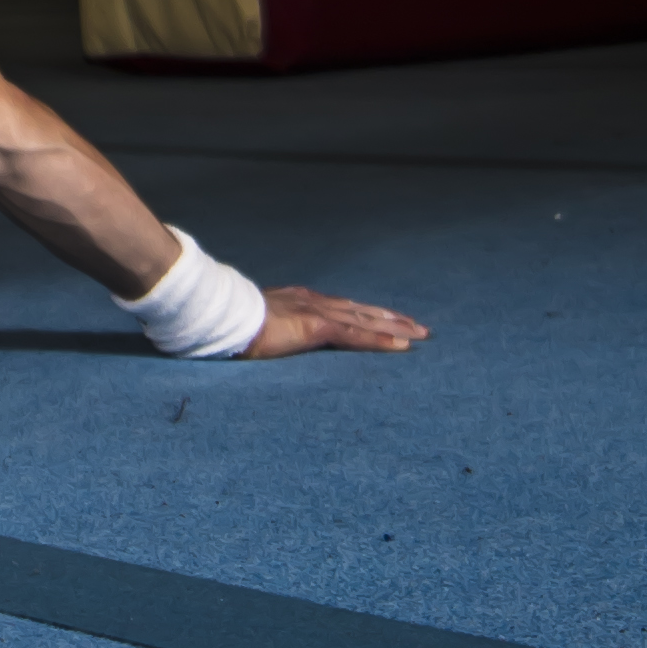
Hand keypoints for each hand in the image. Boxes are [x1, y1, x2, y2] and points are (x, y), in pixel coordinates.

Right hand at [243, 282, 428, 357]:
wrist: (224, 317)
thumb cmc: (234, 323)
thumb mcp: (258, 325)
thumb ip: (273, 329)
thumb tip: (270, 339)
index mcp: (302, 301)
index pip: (344, 308)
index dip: (368, 314)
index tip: (387, 319)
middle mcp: (316, 302)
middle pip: (363, 311)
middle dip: (392, 319)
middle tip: (419, 327)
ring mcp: (318, 312)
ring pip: (367, 320)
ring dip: (397, 328)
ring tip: (421, 335)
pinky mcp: (318, 327)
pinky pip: (357, 336)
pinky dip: (381, 340)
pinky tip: (403, 346)